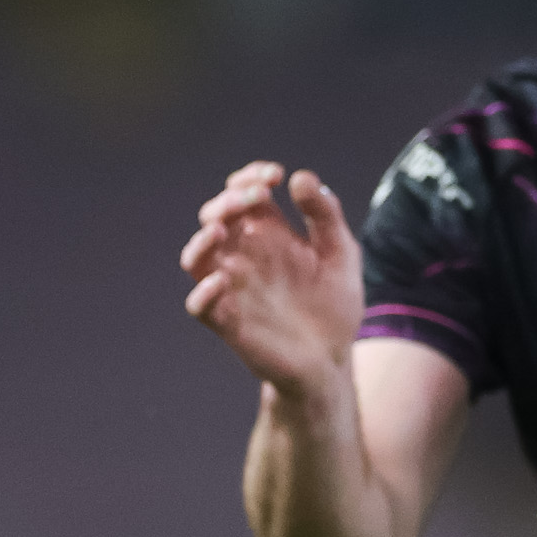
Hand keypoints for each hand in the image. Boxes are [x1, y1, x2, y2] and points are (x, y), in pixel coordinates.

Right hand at [183, 161, 361, 395]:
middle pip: (215, 217)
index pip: (244, 193)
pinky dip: (203, 293)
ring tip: (222, 230)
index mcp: (268, 233)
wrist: (333, 360)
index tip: (275, 176)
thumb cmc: (334, 305)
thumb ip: (325, 216)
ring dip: (202, 240)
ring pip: (196, 257)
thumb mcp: (340, 254)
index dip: (251, 177)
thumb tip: (301, 177)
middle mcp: (243, 255)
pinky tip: (222, 281)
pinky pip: (199, 306)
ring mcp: (232, 288)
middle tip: (258, 195)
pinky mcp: (228, 322)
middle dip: (230, 200)